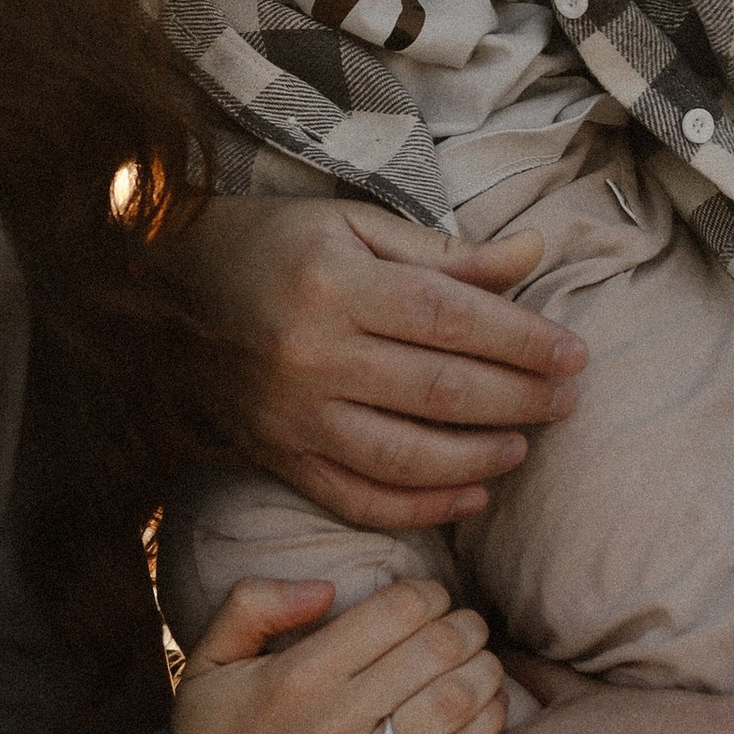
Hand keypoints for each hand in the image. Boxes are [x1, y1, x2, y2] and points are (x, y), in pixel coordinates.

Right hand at [172, 576, 507, 733]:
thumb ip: (253, 604)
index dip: (430, 595)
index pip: (397, 610)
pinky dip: (484, 728)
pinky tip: (491, 711)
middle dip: (466, 628)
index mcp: (300, 673)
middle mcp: (336, 719)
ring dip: (485, 672)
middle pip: (436, 649)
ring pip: (454, 701)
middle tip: (471, 628)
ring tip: (487, 665)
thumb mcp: (207, 663)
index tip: (435, 600)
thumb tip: (326, 587)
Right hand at [181, 196, 585, 531]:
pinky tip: (471, 495)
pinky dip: (422, 508)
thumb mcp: (353, 224)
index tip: (574, 353)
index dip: (522, 340)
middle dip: (518, 399)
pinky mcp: (277, 458)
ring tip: (525, 445)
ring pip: (405, 457)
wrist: (159, 288)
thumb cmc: (271, 244)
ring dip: (479, 458)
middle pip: (439, 391)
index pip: (451, 318)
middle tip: (569, 401)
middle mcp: (312, 355)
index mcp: (335, 283)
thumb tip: (533, 254)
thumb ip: (444, 252)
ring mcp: (292, 416)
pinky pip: (358, 499)